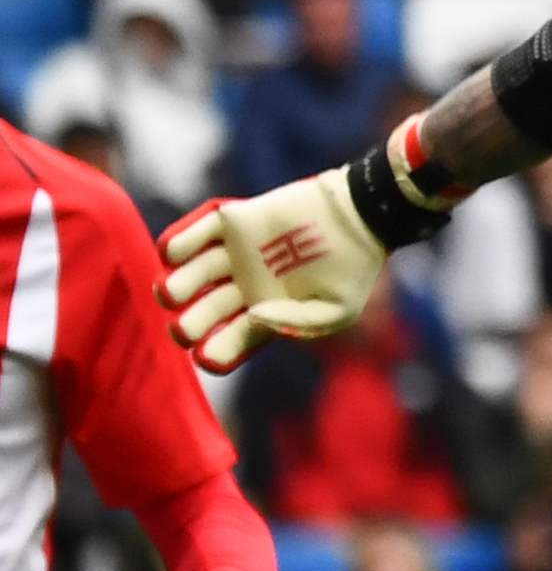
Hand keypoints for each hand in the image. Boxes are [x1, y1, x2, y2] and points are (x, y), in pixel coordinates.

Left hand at [160, 171, 393, 372]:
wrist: (362, 215)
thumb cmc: (353, 268)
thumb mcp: (336, 310)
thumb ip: (298, 323)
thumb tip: (254, 315)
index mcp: (266, 312)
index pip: (230, 338)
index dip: (214, 351)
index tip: (205, 355)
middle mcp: (244, 286)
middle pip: (203, 311)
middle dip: (189, 324)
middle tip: (184, 328)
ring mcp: (236, 254)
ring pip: (191, 275)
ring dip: (175, 286)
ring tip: (172, 292)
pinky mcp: (234, 222)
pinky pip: (195, 233)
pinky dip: (177, 242)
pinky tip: (171, 255)